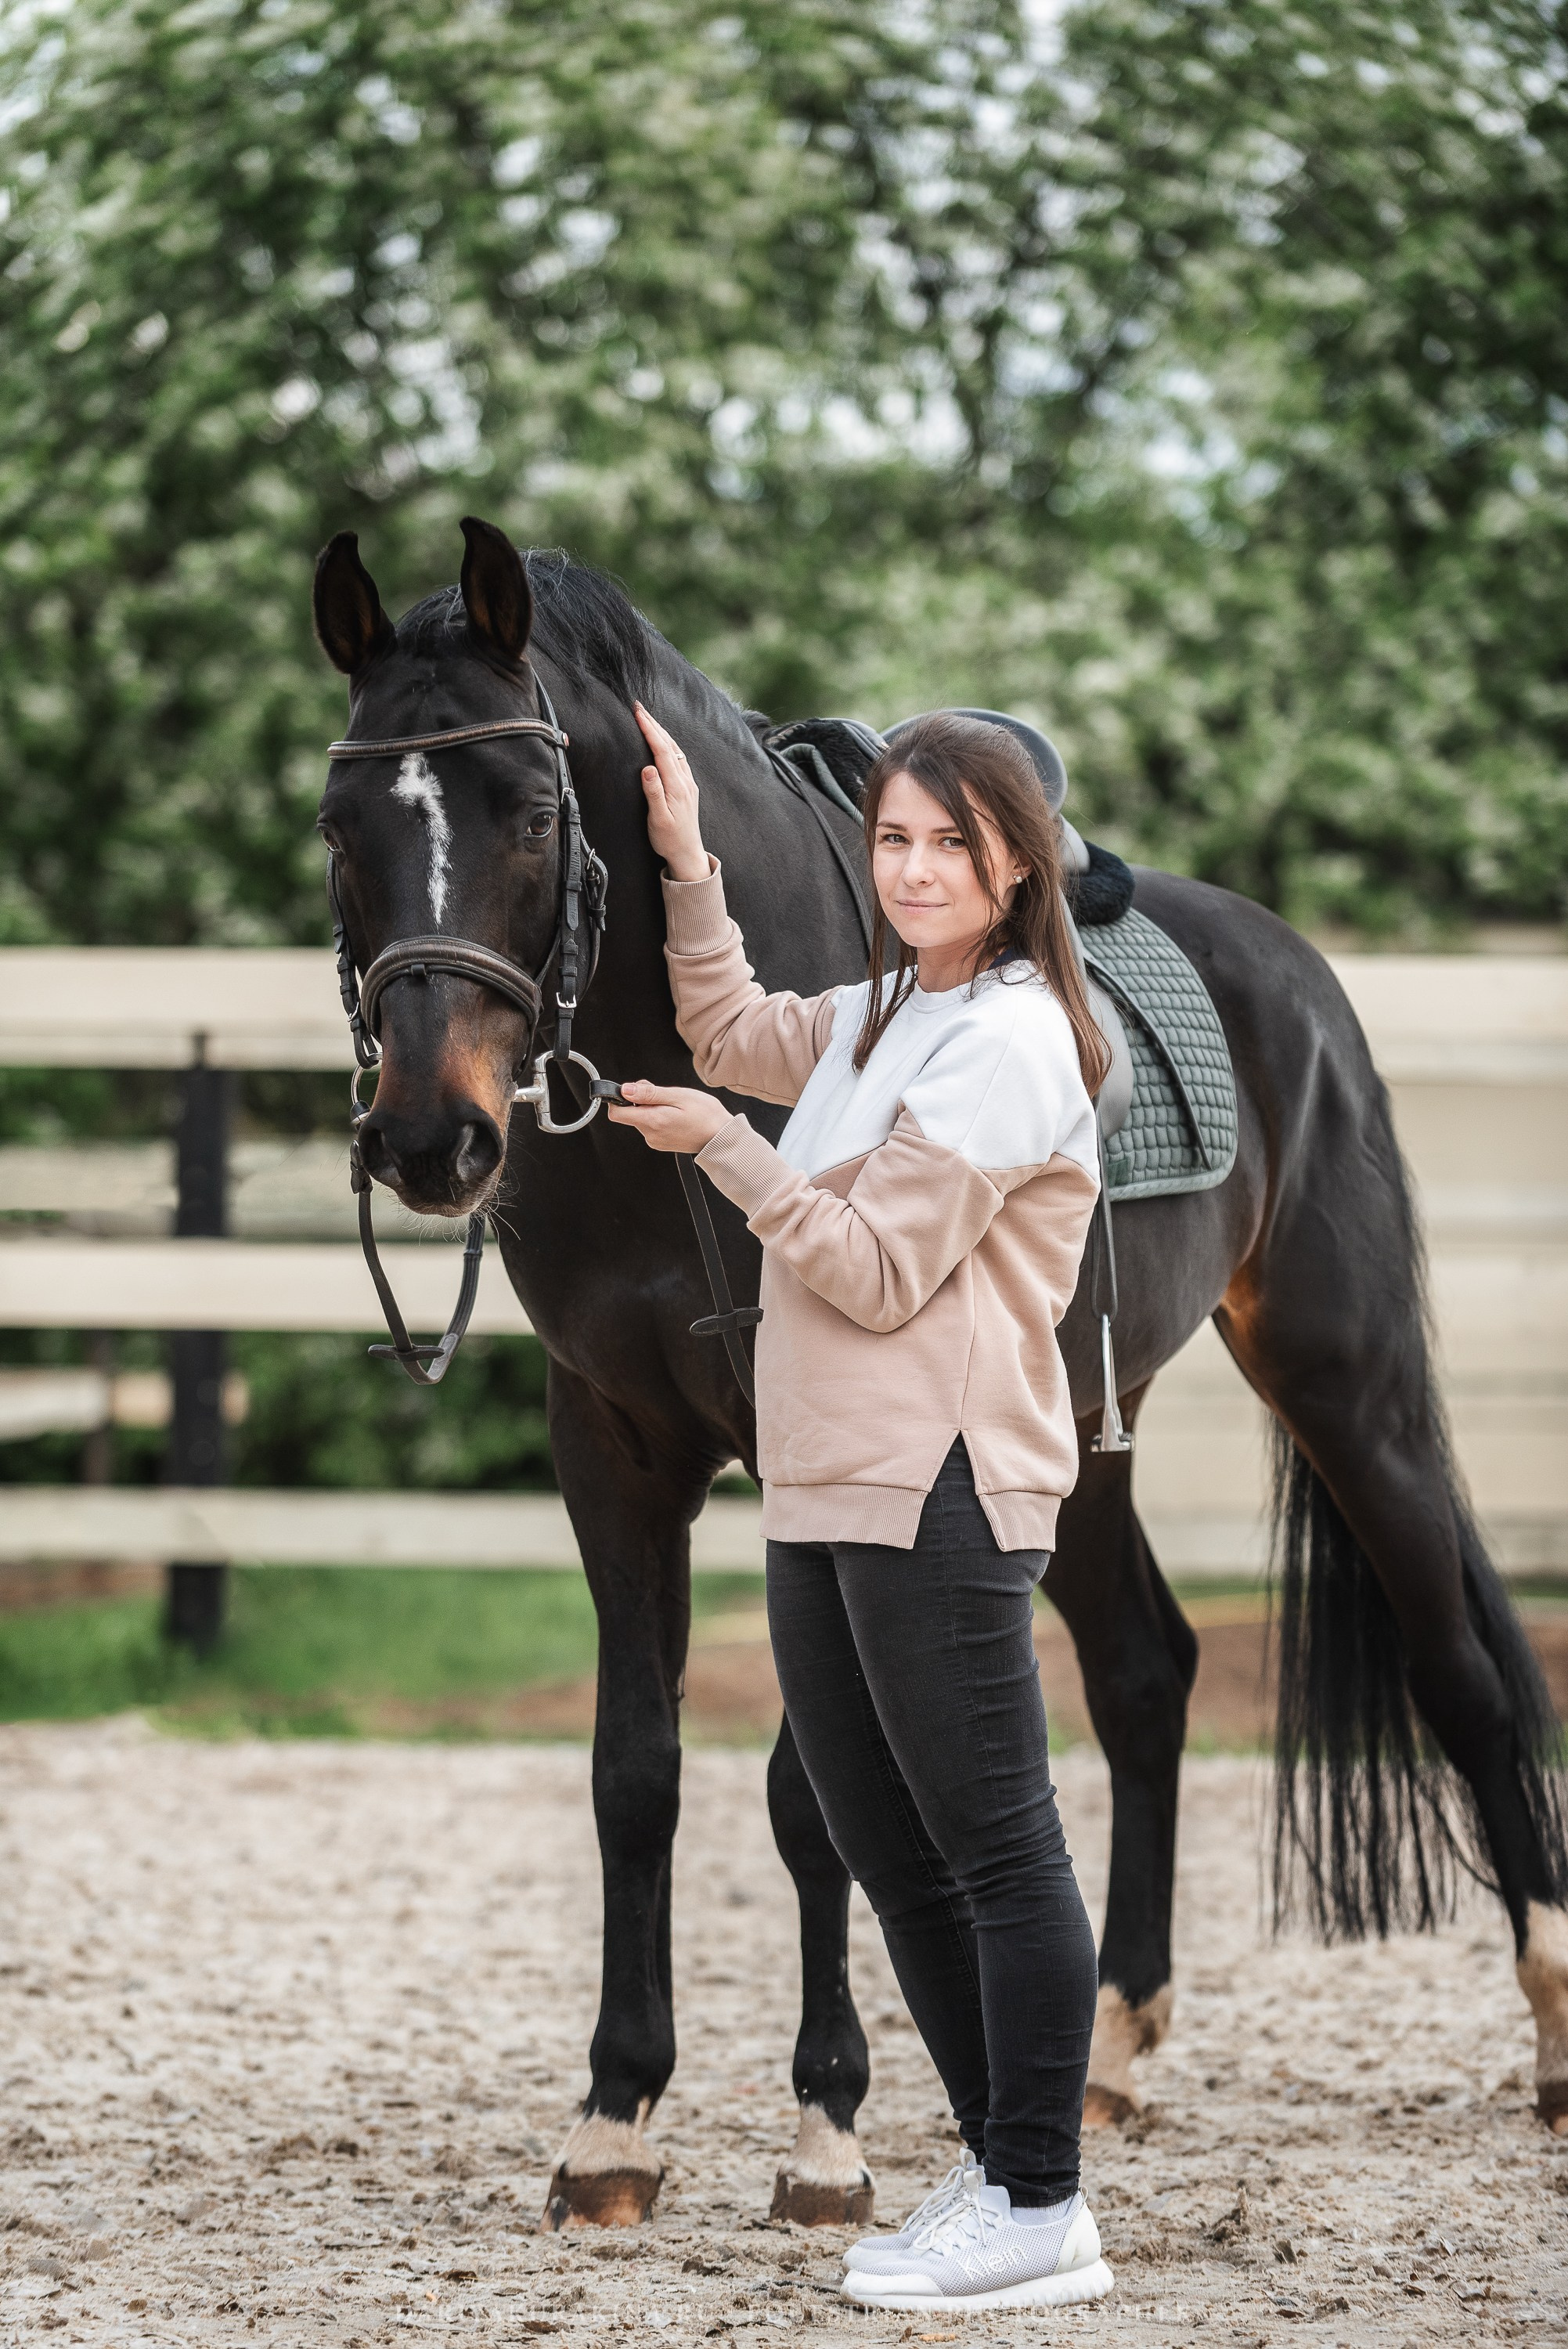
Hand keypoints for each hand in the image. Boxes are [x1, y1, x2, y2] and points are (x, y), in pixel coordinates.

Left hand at [607, 1079, 732, 1153]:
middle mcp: (650, 1134)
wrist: (722, 1137)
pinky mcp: (661, 1142)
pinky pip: (651, 1126)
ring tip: (674, 1105)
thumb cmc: (706, 1115)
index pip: (617, 1113)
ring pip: (641, 1119)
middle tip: (664, 1096)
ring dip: (651, 1108)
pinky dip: (658, 1117)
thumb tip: (625, 1090)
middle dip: (641, 1100)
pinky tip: (675, 1114)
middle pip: (630, 1114)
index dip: (621, 1099)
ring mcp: (656, 1140)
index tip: (635, 1091)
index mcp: (652, 1121)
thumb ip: (649, 1093)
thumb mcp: (678, 1095)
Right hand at [634, 702, 708, 881]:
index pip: (661, 751)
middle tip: (639, 707)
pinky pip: (679, 758)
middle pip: (669, 745)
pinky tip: (663, 742)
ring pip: (675, 749)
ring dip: (661, 731)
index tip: (638, 714)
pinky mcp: (688, 788)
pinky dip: (668, 744)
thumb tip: (647, 768)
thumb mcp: (658, 819)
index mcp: (676, 786)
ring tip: (648, 719)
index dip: (649, 730)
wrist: (688, 853)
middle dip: (654, 724)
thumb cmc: (669, 839)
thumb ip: (653, 793)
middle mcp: (685, 781)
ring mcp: (688, 783)